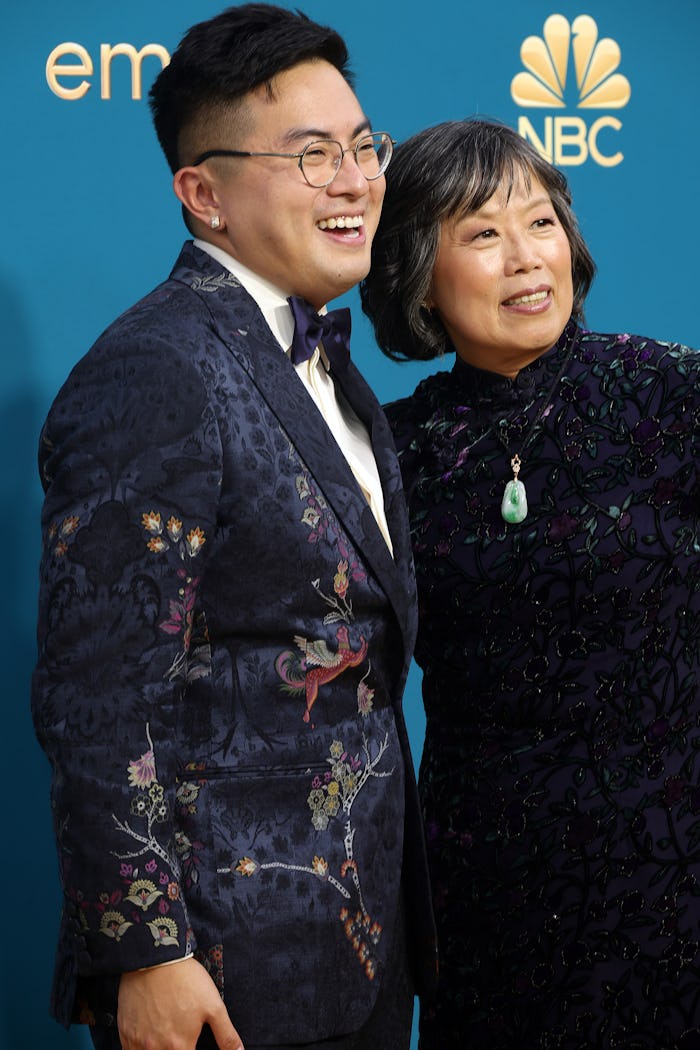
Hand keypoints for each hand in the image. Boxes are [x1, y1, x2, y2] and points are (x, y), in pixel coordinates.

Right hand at [117, 956, 243, 1049]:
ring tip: (166, 1041)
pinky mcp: (125, 1033)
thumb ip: (226, 1035)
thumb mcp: (214, 1006)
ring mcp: (138, 1043)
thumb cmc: (186, 980)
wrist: (154, 958)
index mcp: (180, 1047)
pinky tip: (149, 1041)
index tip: (190, 1045)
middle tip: (180, 1041)